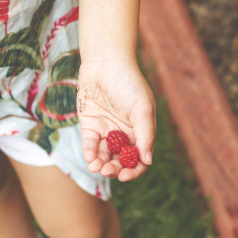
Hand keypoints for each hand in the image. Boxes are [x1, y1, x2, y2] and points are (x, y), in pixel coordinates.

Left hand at [77, 56, 155, 180]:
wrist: (105, 61)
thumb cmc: (129, 82)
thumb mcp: (142, 108)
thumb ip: (146, 134)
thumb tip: (147, 160)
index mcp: (140, 131)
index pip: (138, 159)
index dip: (133, 170)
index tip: (125, 176)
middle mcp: (124, 134)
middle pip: (120, 160)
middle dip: (115, 169)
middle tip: (108, 171)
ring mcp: (106, 130)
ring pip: (104, 155)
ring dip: (101, 164)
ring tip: (96, 167)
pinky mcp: (89, 125)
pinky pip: (90, 144)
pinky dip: (90, 153)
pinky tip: (90, 157)